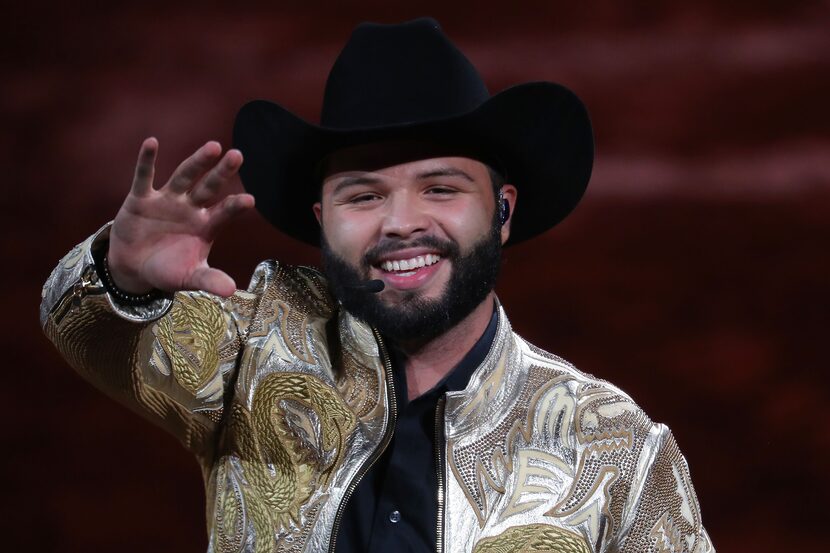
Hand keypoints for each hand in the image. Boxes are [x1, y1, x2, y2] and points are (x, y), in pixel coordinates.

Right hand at [107, 138, 254, 296]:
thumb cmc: (168, 270)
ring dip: (197, 162)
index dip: (235, 206)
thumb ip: (209, 281)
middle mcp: (190, 208)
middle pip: (209, 187)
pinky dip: (147, 160)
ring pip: (183, 177)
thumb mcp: (189, 278)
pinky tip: (152, 142)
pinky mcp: (141, 199)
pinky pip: (144, 177)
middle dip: (222, 173)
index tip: (250, 200)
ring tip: (213, 147)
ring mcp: (167, 201)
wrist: (134, 268)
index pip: (224, 213)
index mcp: (205, 226)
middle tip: (238, 155)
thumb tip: (232, 292)